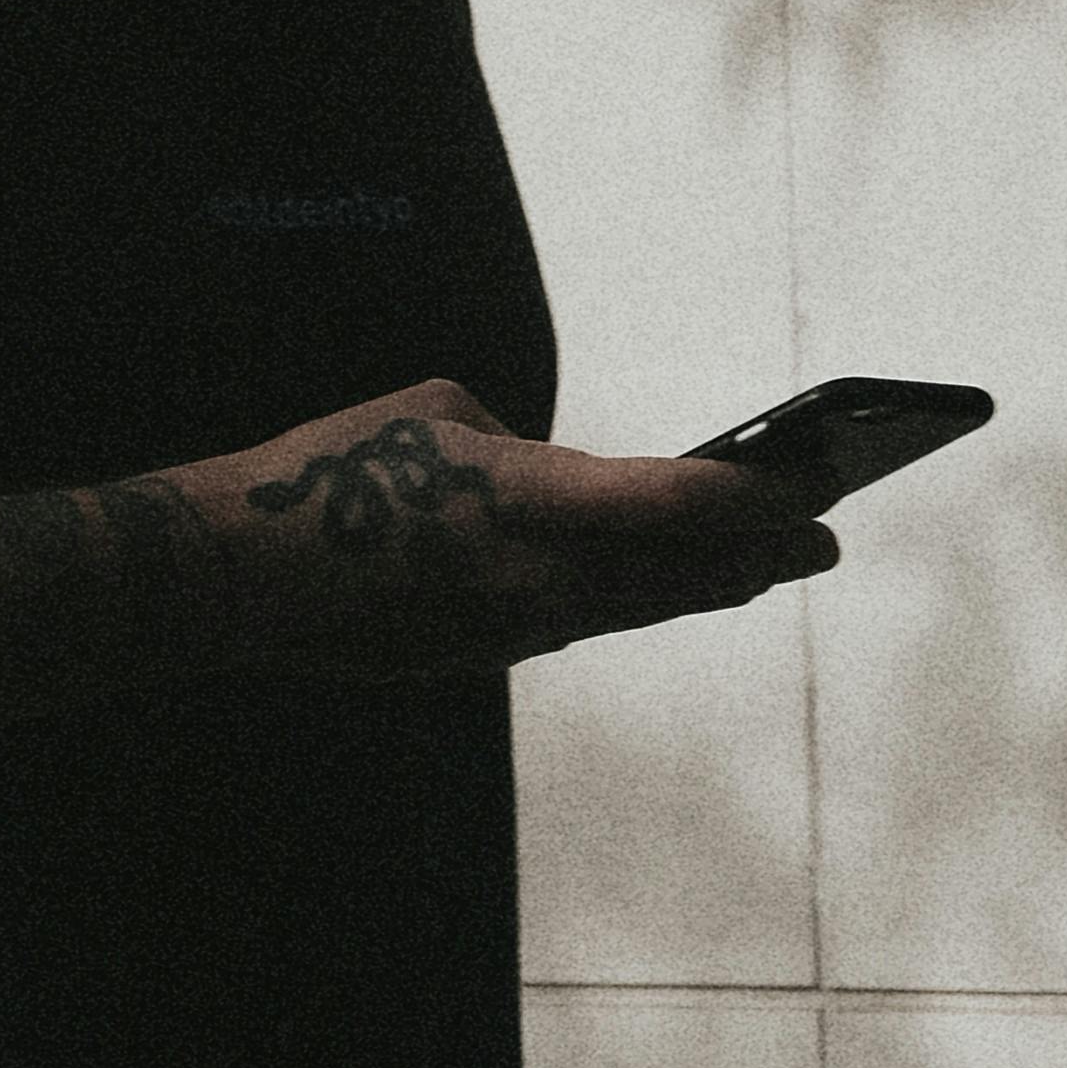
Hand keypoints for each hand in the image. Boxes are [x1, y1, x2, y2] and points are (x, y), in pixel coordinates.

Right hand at [196, 375, 837, 685]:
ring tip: (759, 568)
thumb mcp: (441, 415)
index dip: (762, 499)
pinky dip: (633, 599)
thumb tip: (555, 478)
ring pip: (639, 605)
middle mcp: (540, 578)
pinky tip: (651, 588)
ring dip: (706, 584)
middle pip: (684, 574)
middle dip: (761, 554)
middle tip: (825, 537)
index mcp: (531, 500)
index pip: (681, 505)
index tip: (820, 485)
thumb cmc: (331, 470)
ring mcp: (514, 628)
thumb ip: (523, 447)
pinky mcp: (484, 652)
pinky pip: (581, 621)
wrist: (241, 577)